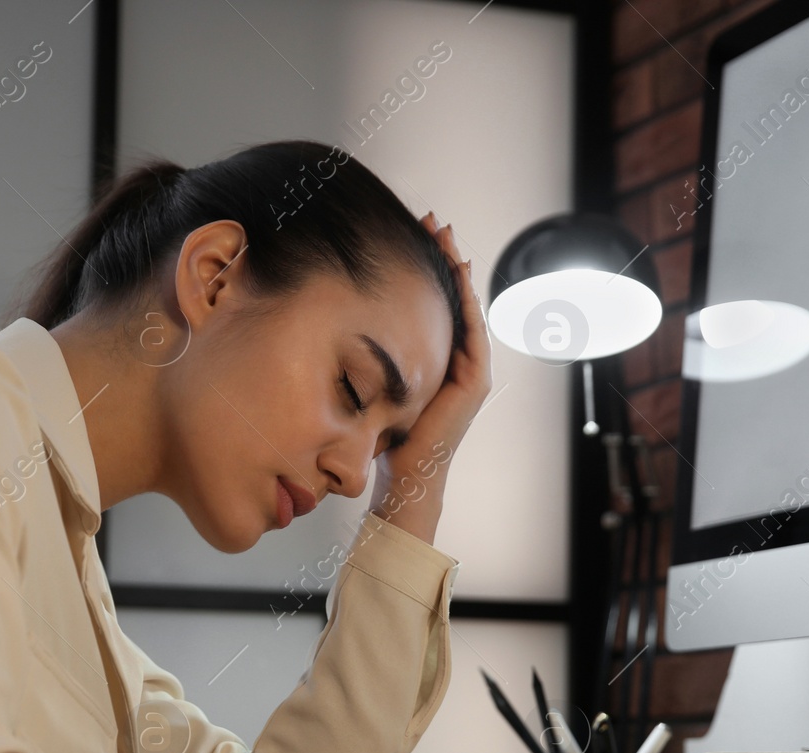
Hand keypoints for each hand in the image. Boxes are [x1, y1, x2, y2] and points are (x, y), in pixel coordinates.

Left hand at [368, 213, 493, 543]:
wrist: (405, 474)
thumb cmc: (385, 437)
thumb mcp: (374, 384)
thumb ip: (370, 356)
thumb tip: (334, 324)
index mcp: (436, 358)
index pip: (435, 303)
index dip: (428, 268)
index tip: (415, 235)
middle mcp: (458, 360)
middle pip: (453, 296)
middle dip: (444, 257)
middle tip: (434, 222)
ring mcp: (470, 369)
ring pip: (466, 306)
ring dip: (457, 269)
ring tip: (446, 237)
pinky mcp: (474, 380)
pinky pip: (472, 330)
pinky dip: (466, 300)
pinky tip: (457, 273)